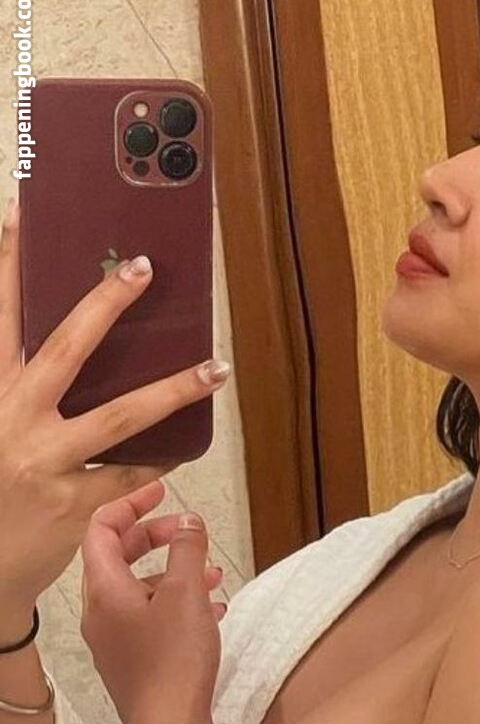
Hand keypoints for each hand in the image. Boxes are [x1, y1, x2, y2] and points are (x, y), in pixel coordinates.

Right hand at [0, 192, 228, 631]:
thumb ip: (15, 387)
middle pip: (65, 350)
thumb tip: (56, 342)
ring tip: (215, 368)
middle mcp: (14, 421)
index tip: (22, 217)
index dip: (9, 268)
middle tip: (142, 267)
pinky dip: (160, 459)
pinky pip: (131, 474)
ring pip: (119, 417)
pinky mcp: (75, 506)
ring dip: (173, 391)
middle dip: (104, 305)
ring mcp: (45, 464)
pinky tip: (186, 444)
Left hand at [80, 482, 226, 723]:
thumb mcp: (187, 593)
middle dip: (156, 539)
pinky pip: (147, 619)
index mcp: (104, 589)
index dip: (131, 503)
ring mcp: (113, 640)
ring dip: (172, 574)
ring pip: (138, 590)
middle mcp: (100, 612)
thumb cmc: (174, 664)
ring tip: (210, 573)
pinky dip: (174, 605)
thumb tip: (188, 521)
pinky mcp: (131, 662)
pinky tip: (210, 611)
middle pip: (118, 557)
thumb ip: (187, 549)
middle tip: (187, 531)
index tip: (161, 490)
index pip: (102, 528)